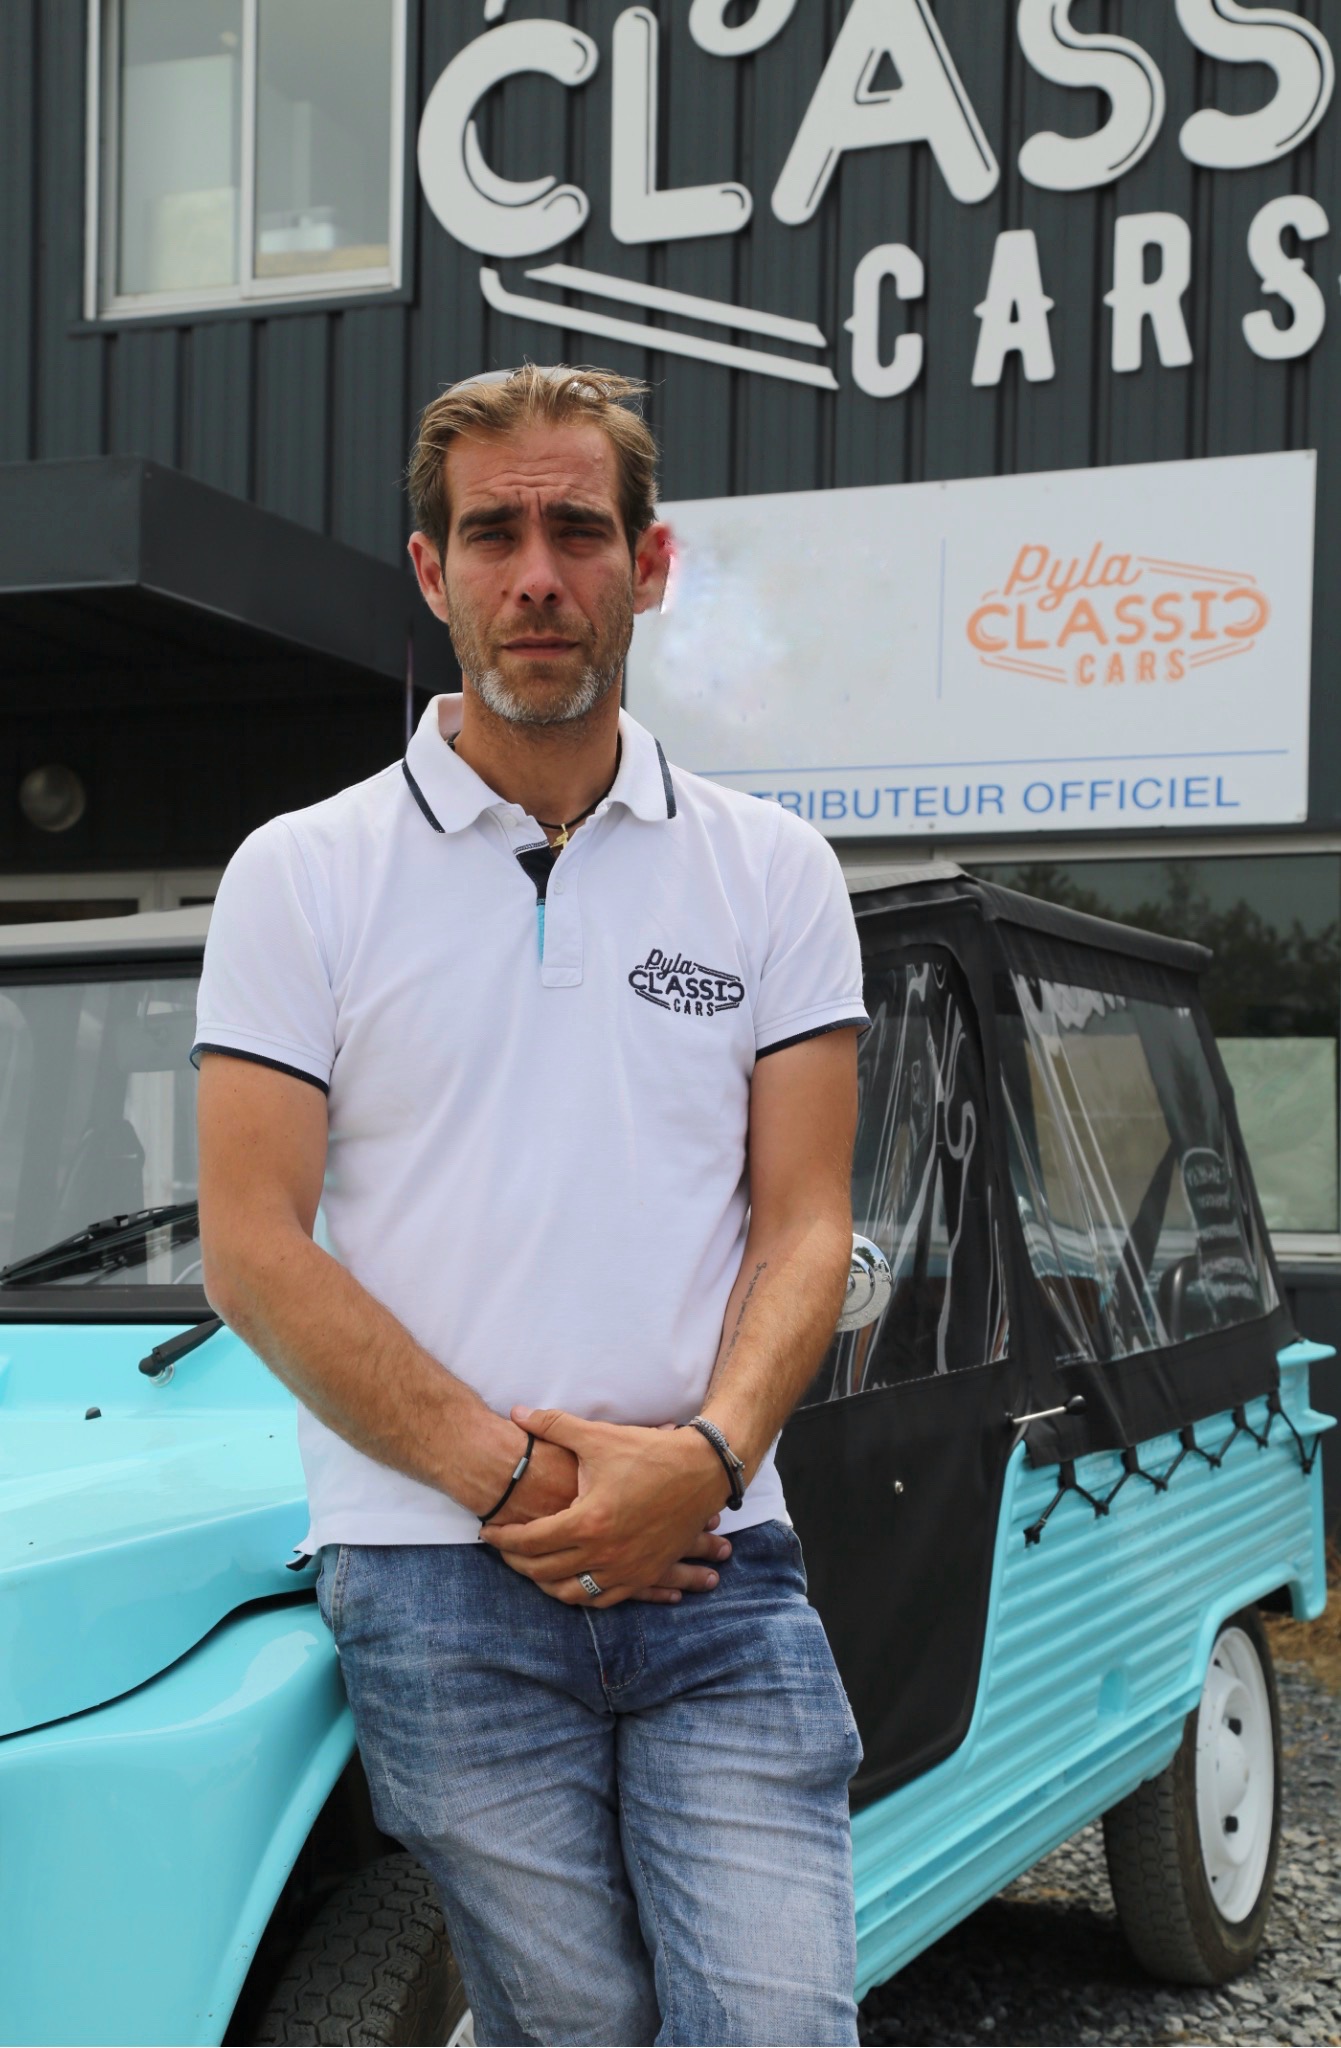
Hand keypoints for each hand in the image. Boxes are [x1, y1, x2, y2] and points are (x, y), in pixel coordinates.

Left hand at [481, 1406, 731, 1606]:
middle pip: (544, 1572)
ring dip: (545, 1584)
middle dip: (516, 1562)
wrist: (702, 1471)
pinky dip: (582, 1594)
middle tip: (504, 1549)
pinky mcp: (645, 1574)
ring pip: (572, 1594)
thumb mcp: (598, 1437)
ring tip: (533, 1567)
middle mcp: (605, 1554)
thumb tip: (516, 1412)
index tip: (488, 1531)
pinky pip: (604, 1599)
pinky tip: (571, 1581)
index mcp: (588, 1522)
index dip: (502, 1538)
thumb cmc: (649, 1453)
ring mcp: (627, 1570)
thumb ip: (553, 1425)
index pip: (529, 1541)